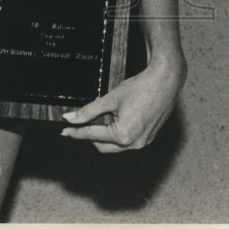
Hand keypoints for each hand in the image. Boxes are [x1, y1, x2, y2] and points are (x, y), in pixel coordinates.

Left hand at [60, 53, 185, 151]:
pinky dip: (116, 132)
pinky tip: (115, 116)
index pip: (92, 135)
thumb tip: (70, 118)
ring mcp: (143, 142)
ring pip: (115, 144)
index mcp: (123, 135)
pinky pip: (127, 140)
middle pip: (102, 146)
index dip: (76, 132)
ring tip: (103, 114)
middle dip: (90, 135)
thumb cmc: (138, 89)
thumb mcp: (109, 99)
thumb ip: (88, 111)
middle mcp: (134, 143)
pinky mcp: (148, 138)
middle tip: (79, 122)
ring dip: (104, 133)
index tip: (64, 131)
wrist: (164, 83)